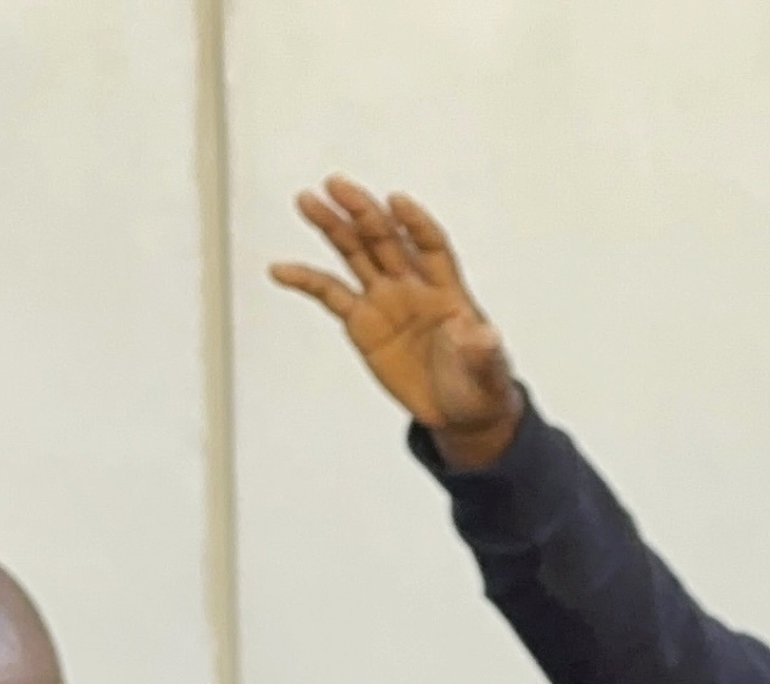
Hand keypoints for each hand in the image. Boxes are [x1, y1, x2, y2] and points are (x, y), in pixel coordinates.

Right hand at [271, 177, 525, 470]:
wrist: (458, 411)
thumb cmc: (479, 384)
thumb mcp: (488, 373)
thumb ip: (484, 352)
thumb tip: (485, 336)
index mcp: (448, 289)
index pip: (432, 246)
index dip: (416, 224)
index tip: (397, 202)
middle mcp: (413, 284)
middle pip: (386, 238)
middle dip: (363, 212)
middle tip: (337, 186)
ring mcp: (385, 299)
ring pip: (356, 253)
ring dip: (333, 227)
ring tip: (307, 201)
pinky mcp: (362, 321)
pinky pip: (330, 294)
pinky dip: (306, 280)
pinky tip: (280, 270)